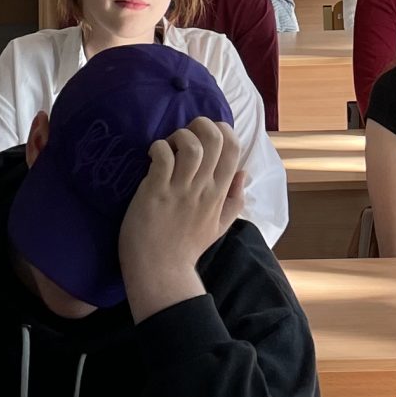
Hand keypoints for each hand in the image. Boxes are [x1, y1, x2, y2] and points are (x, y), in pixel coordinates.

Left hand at [118, 118, 246, 318]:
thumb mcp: (220, 226)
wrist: (160, 272)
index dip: (223, 130)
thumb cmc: (186, 248)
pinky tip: (152, 154)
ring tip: (168, 145)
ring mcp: (180, 190)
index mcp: (220, 194)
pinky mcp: (155, 192)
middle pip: (214, 139)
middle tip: (184, 133)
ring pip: (191, 145)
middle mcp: (204, 189)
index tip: (206, 135)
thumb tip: (243, 173)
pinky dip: (158, 147)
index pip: (234, 148)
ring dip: (179, 135)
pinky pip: (163, 157)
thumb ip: (235, 200)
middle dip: (200, 124)